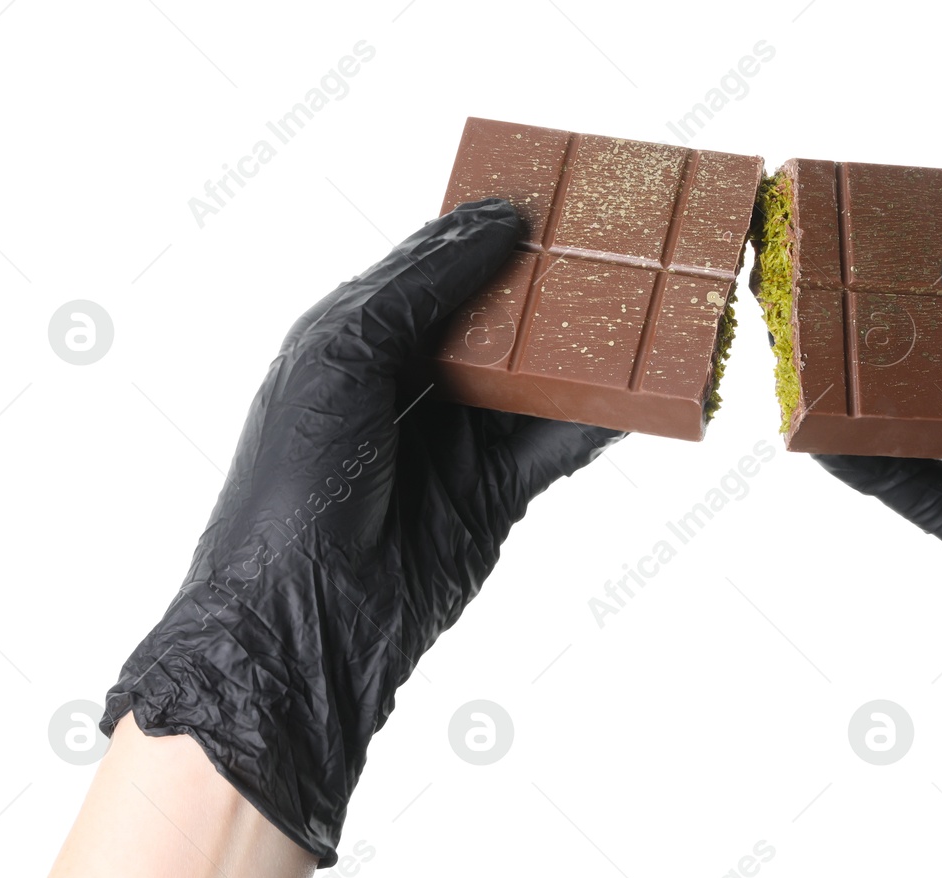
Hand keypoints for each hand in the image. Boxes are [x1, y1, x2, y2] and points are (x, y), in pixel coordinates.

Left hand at [103, 199, 622, 864]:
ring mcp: (456, 440)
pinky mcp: (495, 495)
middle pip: (497, 319)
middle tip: (617, 246)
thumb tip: (498, 220)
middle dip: (550, 287)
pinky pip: (560, 444)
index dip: (493, 233)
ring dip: (586, 351)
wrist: (303, 618)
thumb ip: (420, 285)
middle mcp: (411, 382)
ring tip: (646, 306)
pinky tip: (644, 390)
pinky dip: (602, 418)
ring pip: (536, 379)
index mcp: (359, 336)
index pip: (438, 267)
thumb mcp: (342, 354)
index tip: (557, 196)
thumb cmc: (295, 481)